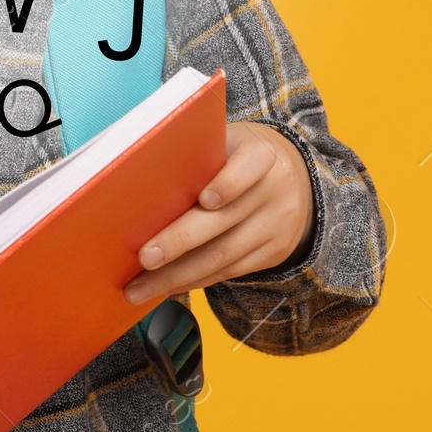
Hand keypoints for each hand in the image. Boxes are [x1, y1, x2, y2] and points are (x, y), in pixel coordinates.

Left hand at [124, 122, 313, 303]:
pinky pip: (230, 271)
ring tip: (139, 289)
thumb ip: (197, 156)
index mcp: (260, 153)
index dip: (228, 183)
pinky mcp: (274, 252)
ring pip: (224, 255)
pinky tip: (166, 286)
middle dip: (180, 241)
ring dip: (177, 275)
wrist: (294, 178)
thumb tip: (138, 180)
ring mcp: (276, 224)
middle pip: (225, 219)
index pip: (249, 166)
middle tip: (144, 258)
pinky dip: (194, 280)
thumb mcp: (227, 143)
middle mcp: (274, 189)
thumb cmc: (237, 157)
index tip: (204, 199)